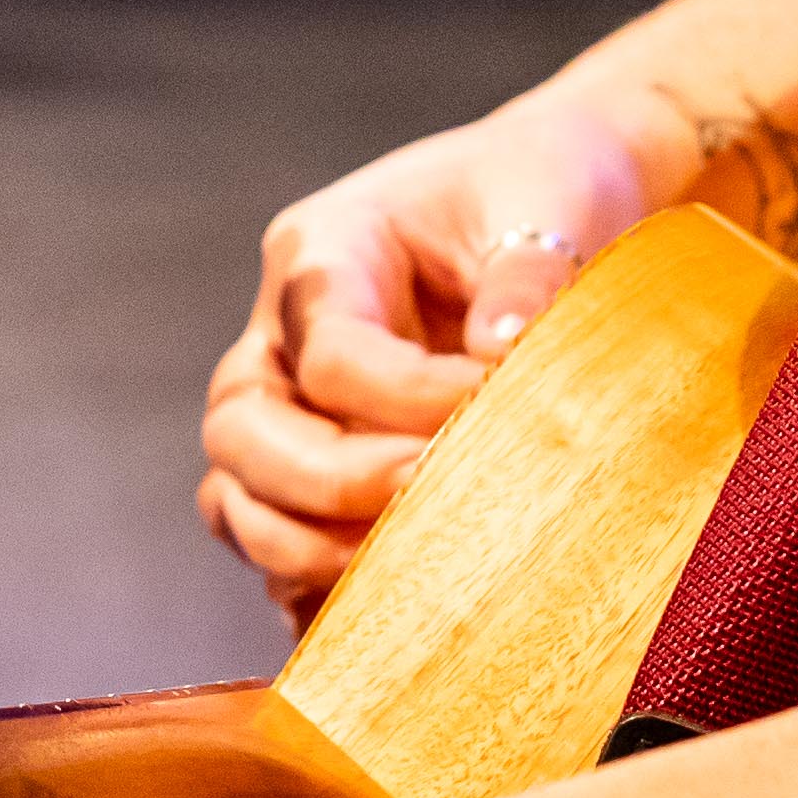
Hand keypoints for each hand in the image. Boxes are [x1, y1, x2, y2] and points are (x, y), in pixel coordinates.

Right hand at [201, 84, 671, 620]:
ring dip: (308, 546)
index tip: (498, 414)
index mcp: (325, 250)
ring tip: (412, 564)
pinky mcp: (320, 463)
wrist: (558, 200)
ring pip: (238, 497)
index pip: (329, 353)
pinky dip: (312, 585)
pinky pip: (278, 541)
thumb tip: (501, 356)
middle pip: (242, 432)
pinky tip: (386, 612)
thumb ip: (528, 275)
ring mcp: (290, 403)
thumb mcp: (549, 202)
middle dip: (331, 486)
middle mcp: (283, 331)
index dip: (407, 402)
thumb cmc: (544, 185)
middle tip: (436, 503)